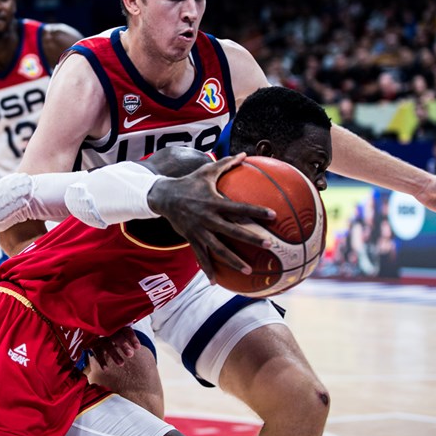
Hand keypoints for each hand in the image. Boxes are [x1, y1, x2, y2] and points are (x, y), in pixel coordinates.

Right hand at [86, 326, 140, 370]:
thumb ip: (128, 336)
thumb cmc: (114, 332)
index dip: (132, 338)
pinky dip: (101, 361)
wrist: (96, 329)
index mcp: (118, 325)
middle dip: (123, 345)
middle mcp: (109, 329)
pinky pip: (97, 352)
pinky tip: (106, 369)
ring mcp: (100, 336)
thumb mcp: (120, 331)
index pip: (126, 330)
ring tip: (121, 364)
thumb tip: (137, 346)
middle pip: (116, 337)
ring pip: (107, 345)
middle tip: (130, 355)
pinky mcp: (92, 343)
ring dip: (114, 354)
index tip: (138, 348)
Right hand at [149, 154, 275, 282]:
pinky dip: (207, 269)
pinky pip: (200, 256)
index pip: (239, 208)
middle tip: (269, 245)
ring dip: (234, 261)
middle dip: (251, 239)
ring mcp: (199, 231)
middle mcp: (208, 218)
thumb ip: (226, 163)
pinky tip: (216, 282)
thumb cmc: (188, 182)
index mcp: (214, 202)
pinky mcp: (191, 239)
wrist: (162, 196)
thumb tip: (244, 154)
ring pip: (219, 249)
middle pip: (233, 231)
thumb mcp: (206, 171)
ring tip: (250, 270)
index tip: (273, 216)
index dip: (256, 211)